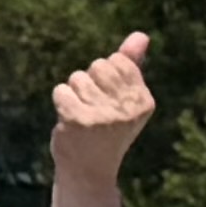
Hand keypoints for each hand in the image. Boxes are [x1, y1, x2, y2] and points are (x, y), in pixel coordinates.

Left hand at [49, 31, 157, 189]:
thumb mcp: (123, 98)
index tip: (108, 101)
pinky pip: (61, 90)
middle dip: (89, 83)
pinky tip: (69, 122)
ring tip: (83, 117)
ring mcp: (104, 115)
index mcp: (144, 100)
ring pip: (77, 78)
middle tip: (94, 110)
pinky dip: (61, 102)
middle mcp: (128, 108)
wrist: (88, 171)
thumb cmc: (105, 130)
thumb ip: (131, 65)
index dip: (105, 76)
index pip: (117, 60)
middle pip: (97, 66)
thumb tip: (141, 35)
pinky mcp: (79, 120)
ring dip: (74, 94)